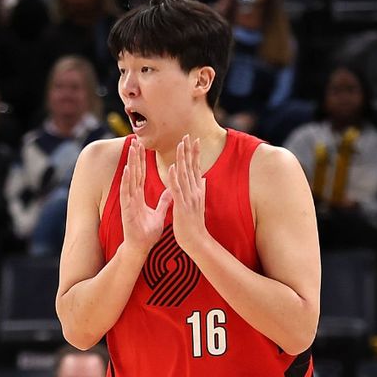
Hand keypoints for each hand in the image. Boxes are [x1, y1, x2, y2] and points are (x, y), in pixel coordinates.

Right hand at [120, 139, 172, 255]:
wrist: (141, 247)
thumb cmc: (147, 232)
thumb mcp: (159, 214)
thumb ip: (164, 202)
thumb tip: (171, 191)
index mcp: (139, 196)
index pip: (141, 174)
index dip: (142, 160)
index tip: (142, 146)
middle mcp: (132, 196)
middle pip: (134, 172)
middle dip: (135, 157)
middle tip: (135, 140)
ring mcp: (128, 201)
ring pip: (129, 178)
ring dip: (131, 163)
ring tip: (132, 149)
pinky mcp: (126, 208)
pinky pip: (126, 192)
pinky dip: (126, 180)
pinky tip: (127, 169)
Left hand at [168, 135, 209, 254]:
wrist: (197, 242)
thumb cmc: (194, 224)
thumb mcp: (198, 204)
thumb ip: (200, 190)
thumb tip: (203, 178)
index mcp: (197, 190)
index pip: (195, 168)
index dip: (194, 153)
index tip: (194, 139)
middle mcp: (195, 191)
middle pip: (192, 167)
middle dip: (190, 151)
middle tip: (188, 135)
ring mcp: (189, 198)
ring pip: (185, 175)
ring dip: (182, 159)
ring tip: (181, 144)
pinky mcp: (182, 206)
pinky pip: (177, 190)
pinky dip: (175, 178)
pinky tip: (172, 167)